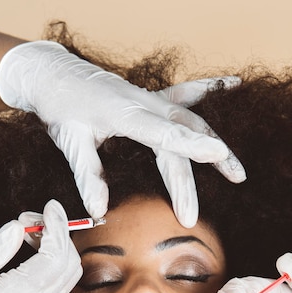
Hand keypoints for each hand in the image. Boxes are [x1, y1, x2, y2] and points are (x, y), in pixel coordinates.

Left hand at [0, 41, 245, 225]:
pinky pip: (186, 94)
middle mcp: (145, 104)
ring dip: (214, 144)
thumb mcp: (70, 142)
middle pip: (179, 141)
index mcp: (125, 113)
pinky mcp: (151, 98)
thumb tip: (99, 212)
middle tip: (190, 218)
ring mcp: (151, 98)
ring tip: (237, 173)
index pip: (165, 134)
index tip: (218, 154)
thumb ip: (88, 176)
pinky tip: (235, 84)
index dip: (192, 146)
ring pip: (191, 121)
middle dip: (187, 181)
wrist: (54, 74)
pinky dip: (210, 89)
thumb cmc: (61, 108)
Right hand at [0, 200, 80, 292]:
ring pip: (71, 274)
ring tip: (32, 232)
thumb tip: (19, 228)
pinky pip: (63, 283)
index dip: (57, 229)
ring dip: (60, 246)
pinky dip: (58, 260)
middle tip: (35, 218)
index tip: (50, 207)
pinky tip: (37, 249)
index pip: (54, 260)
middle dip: (60, 234)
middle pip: (69, 266)